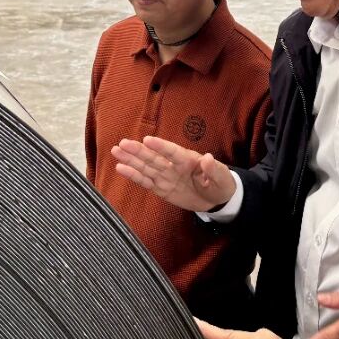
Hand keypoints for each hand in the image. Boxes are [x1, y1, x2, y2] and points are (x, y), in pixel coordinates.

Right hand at [110, 136, 235, 212]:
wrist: (216, 199)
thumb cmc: (220, 184)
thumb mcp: (221, 178)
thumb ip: (213, 169)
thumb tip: (207, 158)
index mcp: (189, 160)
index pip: (173, 152)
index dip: (161, 146)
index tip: (147, 140)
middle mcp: (174, 166)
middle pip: (154, 157)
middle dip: (139, 151)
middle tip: (123, 144)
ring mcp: (166, 176)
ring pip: (146, 167)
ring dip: (131, 160)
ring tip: (116, 151)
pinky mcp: (162, 188)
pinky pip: (146, 181)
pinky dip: (134, 176)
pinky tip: (121, 168)